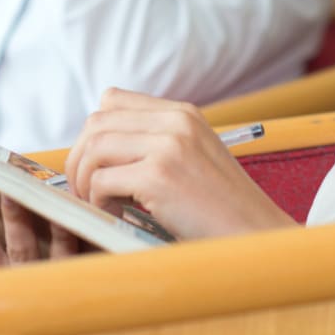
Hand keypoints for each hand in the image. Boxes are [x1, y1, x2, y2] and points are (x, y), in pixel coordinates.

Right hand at [0, 170, 78, 269]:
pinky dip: (60, 230)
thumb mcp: (4, 242)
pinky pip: (62, 248)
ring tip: (10, 189)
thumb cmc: (34, 253)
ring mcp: (29, 273)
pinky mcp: (62, 271)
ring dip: (11, 215)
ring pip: (16, 244)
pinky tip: (60, 210)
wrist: (70, 297)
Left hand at [65, 89, 296, 239]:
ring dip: (83, 180)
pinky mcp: (159, 176)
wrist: (255, 235)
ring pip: (94, 148)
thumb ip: (158, 141)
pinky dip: (96, 201)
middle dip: (79, 157)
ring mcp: (169, 146)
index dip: (94, 131)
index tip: (94, 162)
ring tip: (98, 203)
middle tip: (83, 189)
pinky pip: (101, 181)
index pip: (113, 99)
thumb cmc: (222, 207)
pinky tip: (115, 214)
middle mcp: (176, 121)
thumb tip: (100, 148)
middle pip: (97, 122)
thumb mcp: (195, 157)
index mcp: (183, 113)